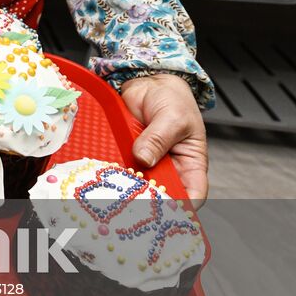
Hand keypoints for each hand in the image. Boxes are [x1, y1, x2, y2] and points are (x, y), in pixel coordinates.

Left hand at [119, 73, 208, 202]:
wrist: (146, 81)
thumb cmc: (172, 99)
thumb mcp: (172, 118)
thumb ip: (158, 139)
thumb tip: (144, 159)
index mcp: (190, 164)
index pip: (192, 194)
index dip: (183, 208)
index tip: (167, 214)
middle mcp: (167, 168)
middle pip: (161, 195)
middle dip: (149, 202)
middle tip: (133, 205)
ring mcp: (145, 163)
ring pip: (137, 184)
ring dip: (126, 188)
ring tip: (114, 193)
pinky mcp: (125, 155)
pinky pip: (118, 169)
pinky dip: (111, 173)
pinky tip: (102, 176)